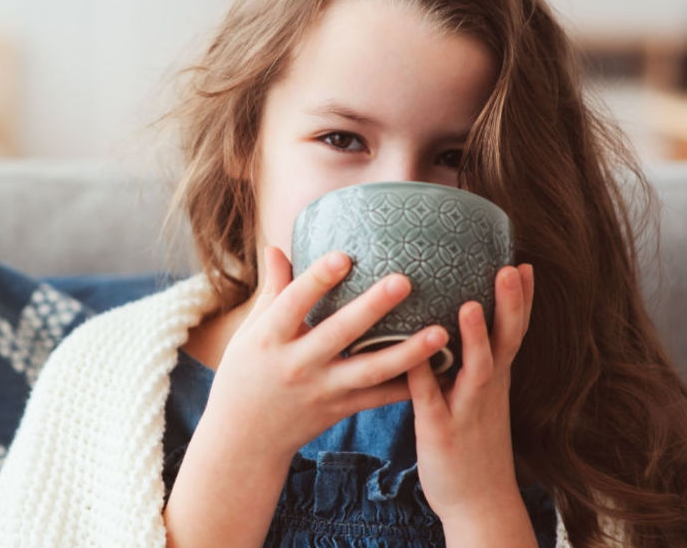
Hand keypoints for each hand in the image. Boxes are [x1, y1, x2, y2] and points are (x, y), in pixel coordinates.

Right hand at [201, 246, 450, 462]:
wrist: (245, 438)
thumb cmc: (245, 374)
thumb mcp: (250, 332)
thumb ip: (272, 291)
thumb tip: (277, 247)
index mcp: (269, 338)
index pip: (294, 304)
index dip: (317, 279)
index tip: (344, 256)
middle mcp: (297, 364)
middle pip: (339, 333)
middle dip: (372, 308)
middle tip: (404, 281)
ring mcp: (322, 390)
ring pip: (369, 371)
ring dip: (407, 352)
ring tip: (440, 332)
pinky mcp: (341, 409)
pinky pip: (380, 397)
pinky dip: (410, 385)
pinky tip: (441, 371)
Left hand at [406, 263, 535, 525]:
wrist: (478, 502)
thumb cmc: (472, 443)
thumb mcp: (478, 397)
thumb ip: (469, 362)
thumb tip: (454, 321)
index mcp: (494, 379)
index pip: (513, 332)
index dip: (521, 300)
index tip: (523, 263)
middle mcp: (486, 389)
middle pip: (505, 341)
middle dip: (511, 305)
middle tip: (511, 268)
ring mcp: (466, 409)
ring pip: (476, 369)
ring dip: (477, 338)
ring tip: (472, 305)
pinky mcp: (440, 430)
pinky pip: (430, 399)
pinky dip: (424, 376)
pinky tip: (414, 355)